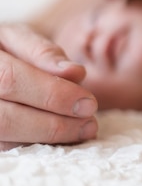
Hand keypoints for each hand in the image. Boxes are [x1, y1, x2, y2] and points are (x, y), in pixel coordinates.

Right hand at [0, 23, 97, 149]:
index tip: (88, 103)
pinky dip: (35, 144)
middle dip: (53, 124)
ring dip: (47, 138)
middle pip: (6, 119)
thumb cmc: (0, 47)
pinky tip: (61, 138)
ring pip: (4, 137)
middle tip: (89, 124)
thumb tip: (75, 73)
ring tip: (81, 131)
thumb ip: (42, 52)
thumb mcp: (15, 38)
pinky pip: (4, 146)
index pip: (10, 80)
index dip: (52, 94)